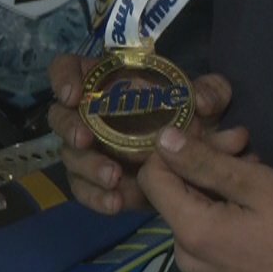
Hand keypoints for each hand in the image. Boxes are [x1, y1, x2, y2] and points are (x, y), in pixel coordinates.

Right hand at [46, 53, 239, 215]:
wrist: (198, 159)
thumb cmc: (193, 115)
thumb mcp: (209, 98)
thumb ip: (211, 92)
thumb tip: (202, 103)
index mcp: (107, 82)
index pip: (68, 68)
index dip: (63, 78)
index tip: (74, 96)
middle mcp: (91, 115)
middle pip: (60, 117)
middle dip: (70, 128)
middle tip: (86, 140)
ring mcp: (91, 151)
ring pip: (72, 157)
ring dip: (88, 167)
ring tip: (114, 177)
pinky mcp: (98, 183)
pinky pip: (85, 191)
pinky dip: (97, 198)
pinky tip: (116, 203)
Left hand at [138, 127, 272, 271]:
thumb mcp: (258, 185)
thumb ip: (205, 162)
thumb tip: (163, 139)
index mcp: (191, 234)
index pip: (153, 178)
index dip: (177, 148)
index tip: (213, 133)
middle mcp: (186, 258)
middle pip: (175, 194)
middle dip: (204, 162)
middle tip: (245, 143)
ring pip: (193, 211)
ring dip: (217, 183)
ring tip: (256, 167)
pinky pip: (207, 234)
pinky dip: (223, 209)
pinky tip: (255, 198)